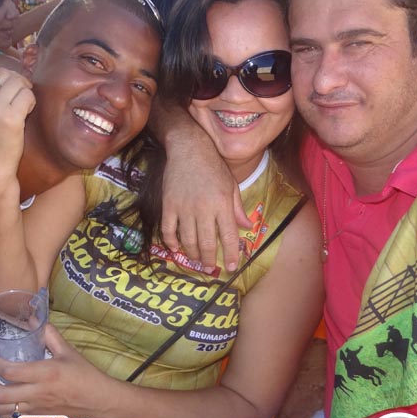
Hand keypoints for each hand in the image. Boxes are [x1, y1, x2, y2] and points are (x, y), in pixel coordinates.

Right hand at [0, 60, 34, 188]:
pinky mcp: (10, 118)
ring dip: (25, 92)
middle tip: (20, 98)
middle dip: (17, 83)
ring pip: (18, 82)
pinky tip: (26, 113)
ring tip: (23, 106)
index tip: (8, 95)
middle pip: (5, 74)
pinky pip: (27, 96)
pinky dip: (31, 102)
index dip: (5, 81)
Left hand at [0, 325, 107, 417]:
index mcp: (45, 373)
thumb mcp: (67, 351)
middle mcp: (37, 393)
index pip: (10, 371)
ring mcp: (36, 408)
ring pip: (2, 411)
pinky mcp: (37, 417)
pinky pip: (11, 417)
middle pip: (0, 396)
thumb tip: (33, 319)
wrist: (98, 400)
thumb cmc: (84, 374)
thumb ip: (49, 335)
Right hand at [161, 133, 249, 272]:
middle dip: (209, 260)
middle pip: (206, 243)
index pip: (228, 237)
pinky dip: (171, 242)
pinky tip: (176, 249)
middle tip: (210, 268)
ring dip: (192, 254)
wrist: (189, 148)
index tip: (232, 267)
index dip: (230, 255)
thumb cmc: (214, 166)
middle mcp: (204, 209)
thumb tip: (248, 227)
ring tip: (196, 261)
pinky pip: (168, 229)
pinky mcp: (169, 204)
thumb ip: (238, 209)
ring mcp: (184, 207)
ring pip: (188, 240)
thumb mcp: (232, 185)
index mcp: (222, 204)